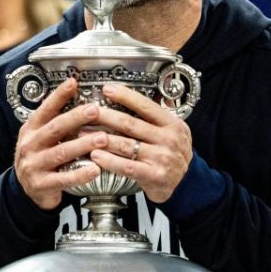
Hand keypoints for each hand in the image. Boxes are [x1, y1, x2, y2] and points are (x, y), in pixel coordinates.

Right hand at [14, 78, 107, 209]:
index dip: (59, 96)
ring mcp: (34, 165)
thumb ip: (55, 121)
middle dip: (76, 118)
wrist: (25, 190)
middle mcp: (30, 145)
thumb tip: (78, 97)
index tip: (73, 83)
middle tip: (96, 110)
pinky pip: (63, 179)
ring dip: (83, 144)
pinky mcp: (41, 185)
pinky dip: (80, 174)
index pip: (45, 109)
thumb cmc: (40, 158)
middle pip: (55, 128)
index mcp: (31, 129)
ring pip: (61, 152)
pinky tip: (95, 169)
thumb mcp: (41, 137)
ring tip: (102, 138)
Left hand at [88, 83, 192, 202]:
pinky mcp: (153, 175)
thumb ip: (156, 114)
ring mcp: (162, 158)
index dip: (125, 96)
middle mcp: (168, 139)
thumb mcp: (174, 129)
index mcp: (172, 123)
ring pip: (125, 145)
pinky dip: (109, 160)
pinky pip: (126, 166)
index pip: (145, 106)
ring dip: (101, 139)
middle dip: (106, 116)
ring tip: (83, 134)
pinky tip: (95, 156)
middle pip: (130, 124)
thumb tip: (136, 92)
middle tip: (88, 111)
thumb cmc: (173, 152)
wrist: (187, 182)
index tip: (107, 89)